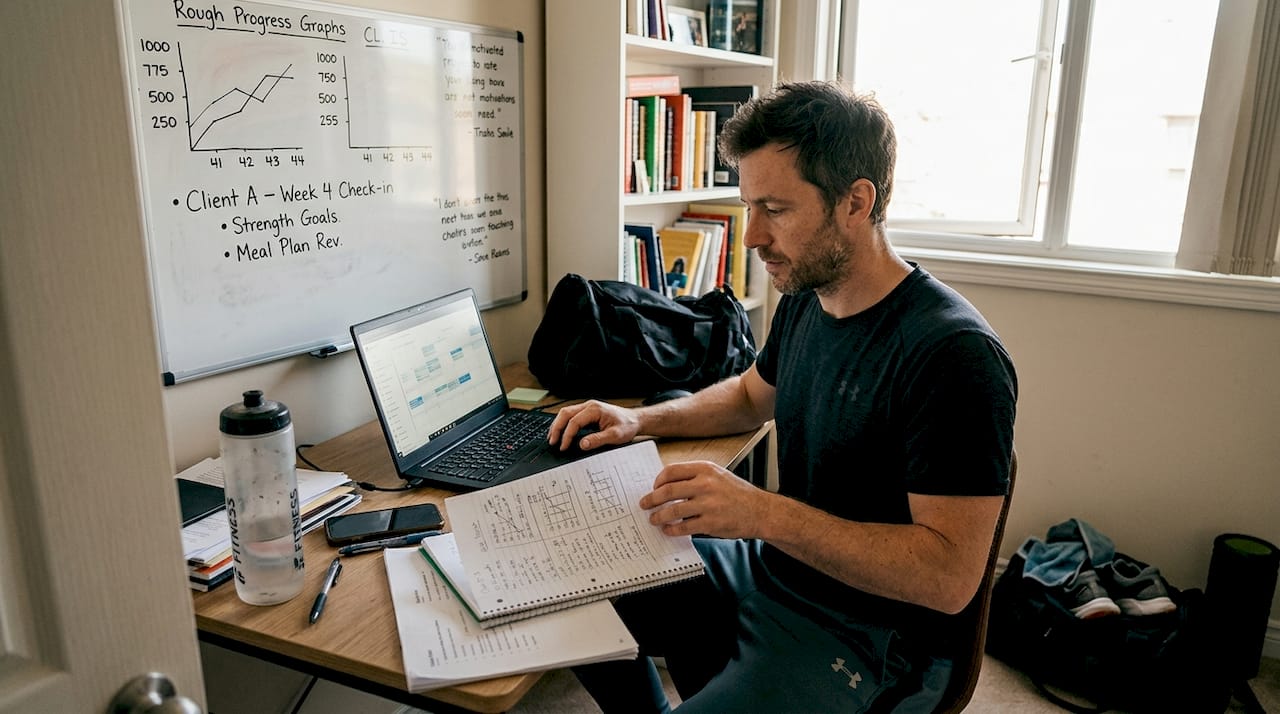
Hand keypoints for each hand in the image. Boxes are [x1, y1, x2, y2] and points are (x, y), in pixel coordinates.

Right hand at [548, 400, 639, 451]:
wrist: (635, 420)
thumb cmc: (627, 425)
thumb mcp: (615, 435)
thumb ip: (598, 440)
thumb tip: (582, 444)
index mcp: (595, 409)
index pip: (574, 421)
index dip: (567, 435)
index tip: (563, 446)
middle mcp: (589, 406)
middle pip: (565, 413)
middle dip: (556, 427)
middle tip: (552, 441)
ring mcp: (588, 407)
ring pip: (566, 413)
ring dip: (558, 425)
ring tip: (553, 438)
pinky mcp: (588, 412)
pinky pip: (571, 415)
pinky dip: (564, 423)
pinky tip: (561, 432)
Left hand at [641, 461, 772, 538]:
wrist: (760, 511)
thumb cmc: (738, 493)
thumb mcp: (718, 475)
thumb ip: (695, 476)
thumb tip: (667, 485)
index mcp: (705, 469)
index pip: (671, 471)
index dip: (658, 481)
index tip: (654, 488)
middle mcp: (706, 484)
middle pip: (668, 490)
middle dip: (651, 499)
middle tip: (644, 504)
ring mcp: (708, 504)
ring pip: (672, 510)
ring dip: (658, 516)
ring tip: (653, 519)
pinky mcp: (710, 523)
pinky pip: (683, 527)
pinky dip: (672, 529)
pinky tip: (668, 530)